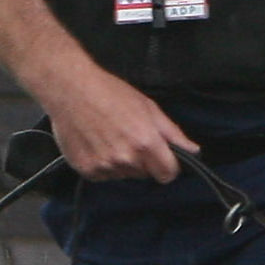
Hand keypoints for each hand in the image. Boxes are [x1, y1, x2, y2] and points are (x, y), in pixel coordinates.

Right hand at [47, 69, 196, 183]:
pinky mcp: (86, 169)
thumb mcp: (149, 108)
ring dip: (123, 163)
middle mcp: (126, 159)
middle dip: (144, 161)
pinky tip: (97, 144)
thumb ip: (173, 134)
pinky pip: (104, 175)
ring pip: (125, 175)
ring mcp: (105, 166)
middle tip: (130, 138)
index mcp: (146, 143)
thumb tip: (194, 151)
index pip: (168, 174)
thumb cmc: (111, 93)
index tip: (162, 158)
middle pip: (146, 174)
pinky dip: (103, 165)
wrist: (70, 90)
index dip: (168, 166)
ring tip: (111, 138)